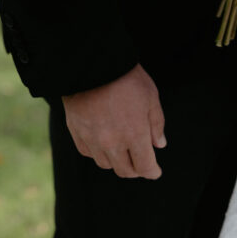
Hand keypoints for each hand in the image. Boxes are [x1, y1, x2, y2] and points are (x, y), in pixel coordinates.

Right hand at [62, 64, 165, 178]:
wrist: (92, 65)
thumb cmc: (126, 78)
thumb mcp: (150, 96)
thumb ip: (156, 124)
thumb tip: (159, 145)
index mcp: (134, 134)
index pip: (145, 166)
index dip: (152, 171)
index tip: (155, 171)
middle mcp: (112, 143)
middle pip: (125, 170)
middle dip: (136, 170)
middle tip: (140, 163)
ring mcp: (93, 140)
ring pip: (106, 164)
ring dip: (116, 162)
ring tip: (122, 151)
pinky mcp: (77, 133)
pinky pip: (88, 153)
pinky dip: (98, 153)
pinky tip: (104, 143)